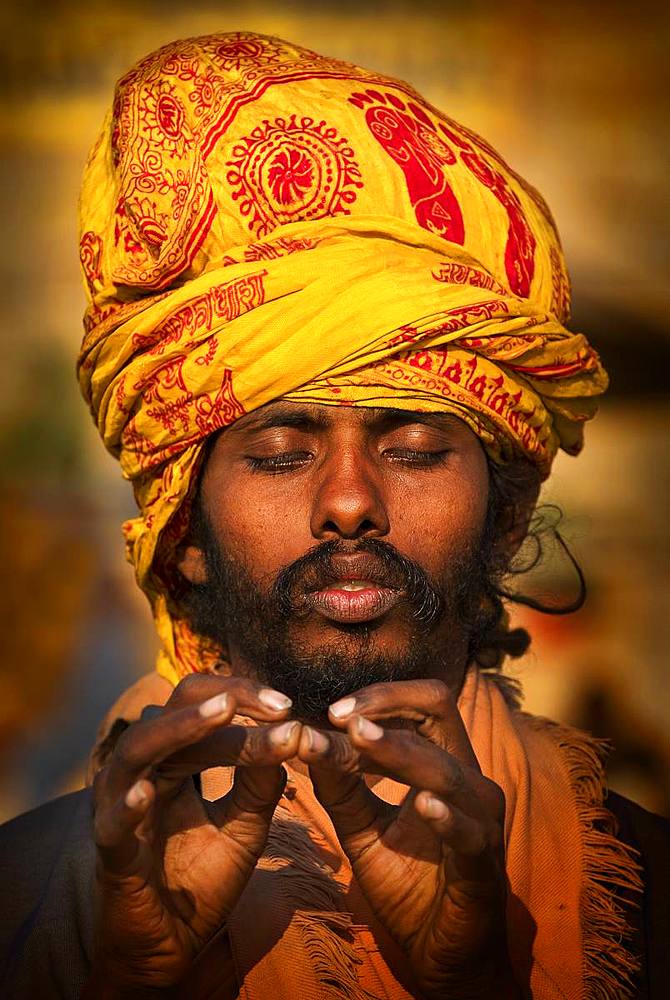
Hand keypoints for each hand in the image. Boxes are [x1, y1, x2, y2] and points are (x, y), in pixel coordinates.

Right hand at [86, 674, 301, 994]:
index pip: (203, 707)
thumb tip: (291, 732)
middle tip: (276, 704)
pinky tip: (147, 793)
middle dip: (223, 700)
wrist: (172, 949)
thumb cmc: (202, 881)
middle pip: (170, 712)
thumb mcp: (245, 826)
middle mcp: (142, 773)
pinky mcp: (111, 857)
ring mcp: (120, 810)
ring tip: (222, 713)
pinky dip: (126, 808)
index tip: (290, 706)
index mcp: (172, 760)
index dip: (245, 698)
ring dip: (179, 730)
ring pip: (136, 752)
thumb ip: (262, 783)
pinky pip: (112, 827)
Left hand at [297, 679, 519, 998]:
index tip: (330, 711)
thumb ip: (340, 788)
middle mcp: (470, 780)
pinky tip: (423, 805)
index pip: (421, 704)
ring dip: (399, 753)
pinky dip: (446, 817)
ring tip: (359, 740)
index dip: (377, 699)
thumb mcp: (364, 829)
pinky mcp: (482, 867)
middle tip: (339, 716)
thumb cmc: (409, 882)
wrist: (442, 954)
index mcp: (445, 764)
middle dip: (387, 705)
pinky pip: (468, 835)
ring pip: (446, 769)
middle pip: (438, 710)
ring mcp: (482, 822)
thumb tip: (306, 740)